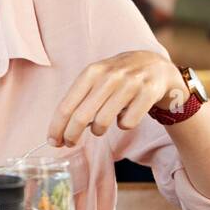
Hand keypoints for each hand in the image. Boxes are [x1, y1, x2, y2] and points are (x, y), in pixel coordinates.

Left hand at [48, 51, 186, 146]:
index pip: (66, 105)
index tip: (53, 141)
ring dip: (99, 130)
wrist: (156, 66)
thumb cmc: (119, 77)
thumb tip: (60, 130)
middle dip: (71, 135)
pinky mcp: (148, 93)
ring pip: (103, 122)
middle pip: (81, 117)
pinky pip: (127, 123)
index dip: (57, 127)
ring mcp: (130, 84)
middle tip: (70, 143)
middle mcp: (109, 76)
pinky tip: (126, 116)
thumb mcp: (98, 79)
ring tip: (101, 126)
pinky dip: (124, 125)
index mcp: (92, 72)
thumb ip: (80, 99)